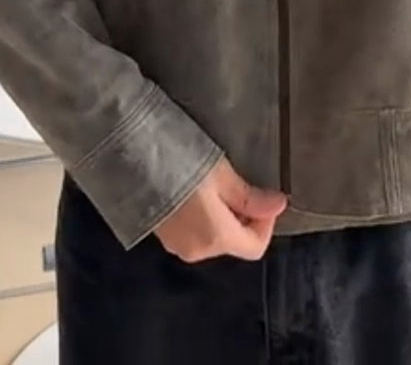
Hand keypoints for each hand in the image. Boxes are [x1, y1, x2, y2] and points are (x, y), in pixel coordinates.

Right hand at [154, 157, 287, 262]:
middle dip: (244, 217)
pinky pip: (195, 233)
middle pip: (234, 242)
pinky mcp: (163, 236)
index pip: (255, 247)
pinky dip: (204, 218)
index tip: (264, 195)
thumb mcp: (221, 174)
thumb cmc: (181, 163)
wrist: (130, 159)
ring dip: (224, 217)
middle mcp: (198, 251)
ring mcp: (177, 246)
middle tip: (240, 184)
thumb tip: (280, 205)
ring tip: (217, 184)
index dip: (266, 223)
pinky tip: (196, 191)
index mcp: (217, 239)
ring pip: (214, 238)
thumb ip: (250, 196)